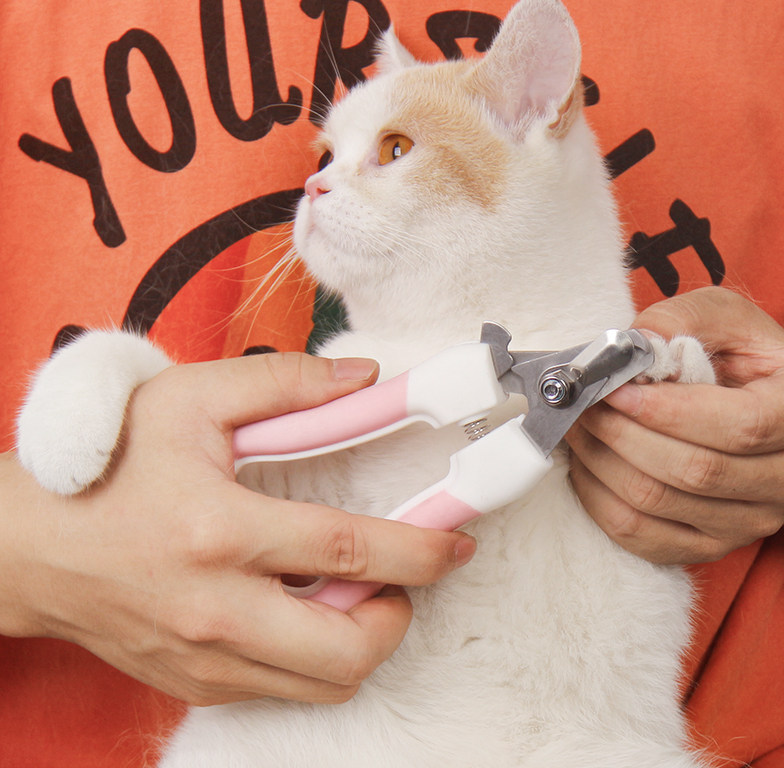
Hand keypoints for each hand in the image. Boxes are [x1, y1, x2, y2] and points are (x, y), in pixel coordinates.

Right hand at [0, 353, 475, 704]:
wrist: (29, 544)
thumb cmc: (108, 465)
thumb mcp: (192, 398)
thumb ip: (287, 383)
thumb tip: (364, 379)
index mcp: (219, 530)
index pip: (349, 549)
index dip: (420, 549)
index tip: (456, 543)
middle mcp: (215, 608)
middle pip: (348, 649)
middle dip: (400, 616)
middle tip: (402, 579)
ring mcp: (203, 656)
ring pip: (322, 684)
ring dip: (361, 640)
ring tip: (357, 593)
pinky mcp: (193, 680)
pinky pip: (281, 689)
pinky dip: (314, 657)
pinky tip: (304, 610)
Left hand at [566, 287, 783, 563]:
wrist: (751, 403)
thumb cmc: (737, 357)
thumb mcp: (724, 318)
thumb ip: (682, 321)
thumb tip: (635, 346)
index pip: (741, 427)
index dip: (667, 411)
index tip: (616, 389)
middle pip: (693, 471)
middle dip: (620, 433)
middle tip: (582, 404)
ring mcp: (751, 520)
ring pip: (658, 503)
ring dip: (601, 461)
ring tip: (579, 426)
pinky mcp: (710, 544)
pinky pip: (640, 535)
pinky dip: (598, 497)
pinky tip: (588, 462)